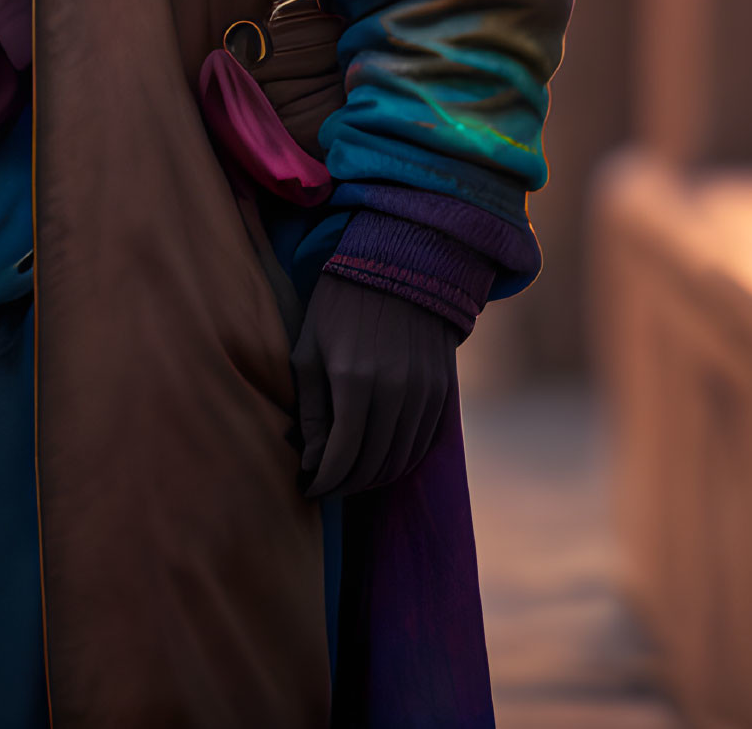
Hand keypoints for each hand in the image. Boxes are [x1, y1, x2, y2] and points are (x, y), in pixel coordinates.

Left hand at [292, 272, 459, 498]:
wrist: (397, 263)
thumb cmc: (340, 305)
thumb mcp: (309, 350)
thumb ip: (311, 411)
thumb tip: (312, 462)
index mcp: (354, 380)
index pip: (342, 457)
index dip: (323, 482)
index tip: (308, 489)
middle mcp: (395, 392)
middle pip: (373, 465)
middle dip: (346, 485)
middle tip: (327, 486)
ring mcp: (423, 393)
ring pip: (401, 461)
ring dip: (374, 478)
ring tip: (350, 475)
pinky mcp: (442, 391)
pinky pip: (423, 444)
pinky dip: (401, 460)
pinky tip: (380, 458)